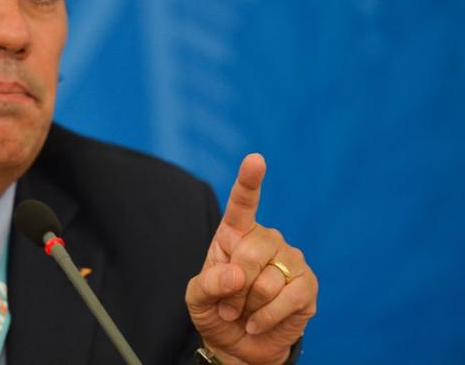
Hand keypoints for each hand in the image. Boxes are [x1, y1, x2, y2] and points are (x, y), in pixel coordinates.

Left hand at [185, 154, 317, 364]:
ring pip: (267, 282)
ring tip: (245, 312)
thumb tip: (237, 275)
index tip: (255, 160)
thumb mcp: (197, 298)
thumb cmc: (217, 311)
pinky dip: (267, 318)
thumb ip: (208, 283)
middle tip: (228, 304)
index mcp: (236, 234)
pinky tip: (259, 323)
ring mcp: (290, 261)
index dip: (249, 181)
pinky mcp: (307, 285)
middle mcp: (267, 240)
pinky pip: (288, 299)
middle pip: (250, 253)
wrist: (240, 344)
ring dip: (248, 306)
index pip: (243, 203)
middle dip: (233, 287)